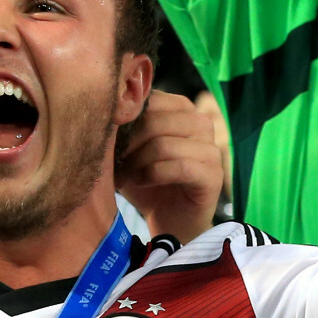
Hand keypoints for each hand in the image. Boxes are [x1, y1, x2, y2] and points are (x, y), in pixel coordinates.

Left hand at [115, 90, 227, 242]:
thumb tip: (103, 109)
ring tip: (124, 175)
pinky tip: (139, 182)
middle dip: (128, 144)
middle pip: (154, 121)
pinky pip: (179, 167)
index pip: (149, 99)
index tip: (107, 140)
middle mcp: (201, 123)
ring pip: (164, 145)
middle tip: (113, 162)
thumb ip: (122, 127)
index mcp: (181, 108)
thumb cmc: (145, 179)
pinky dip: (152, 175)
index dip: (124, 120)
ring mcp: (211, 149)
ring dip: (137, 163)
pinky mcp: (214, 175)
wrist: (166, 219)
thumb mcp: (129, 149)